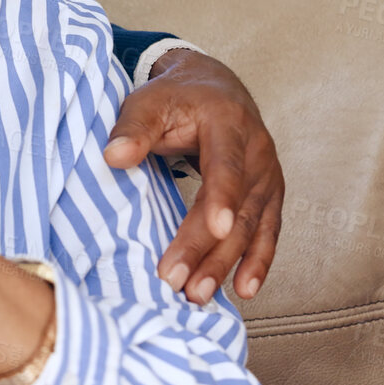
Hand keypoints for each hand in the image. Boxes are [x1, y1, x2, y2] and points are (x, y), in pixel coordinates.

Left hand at [102, 48, 282, 303]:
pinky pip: (268, 233)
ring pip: (252, 227)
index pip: (227, 166)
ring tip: (198, 295)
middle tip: (179, 282)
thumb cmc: (176, 98)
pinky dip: (257, 262)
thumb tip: (114, 156)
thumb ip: (132, 128)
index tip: (216, 230)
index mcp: (229, 124)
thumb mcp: (149, 101)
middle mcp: (257, 152)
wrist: (216, 90)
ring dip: (226, 263)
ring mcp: (268, 176)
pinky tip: (245, 290)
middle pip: (238, 207)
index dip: (223, 198)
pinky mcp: (269, 196)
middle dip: (209, 247)